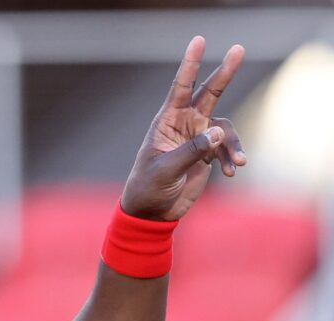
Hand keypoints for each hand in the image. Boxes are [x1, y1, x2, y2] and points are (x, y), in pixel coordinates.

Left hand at [121, 36, 246, 220]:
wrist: (153, 211)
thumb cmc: (149, 187)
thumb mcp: (166, 169)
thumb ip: (192, 150)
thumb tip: (218, 131)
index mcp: (166, 122)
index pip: (180, 88)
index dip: (189, 64)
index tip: (198, 41)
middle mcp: (184, 125)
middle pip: (208, 93)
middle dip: (224, 73)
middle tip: (238, 49)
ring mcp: (198, 138)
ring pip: (225, 128)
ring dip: (234, 144)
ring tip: (239, 163)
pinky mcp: (207, 154)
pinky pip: (228, 148)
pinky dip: (233, 158)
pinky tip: (233, 172)